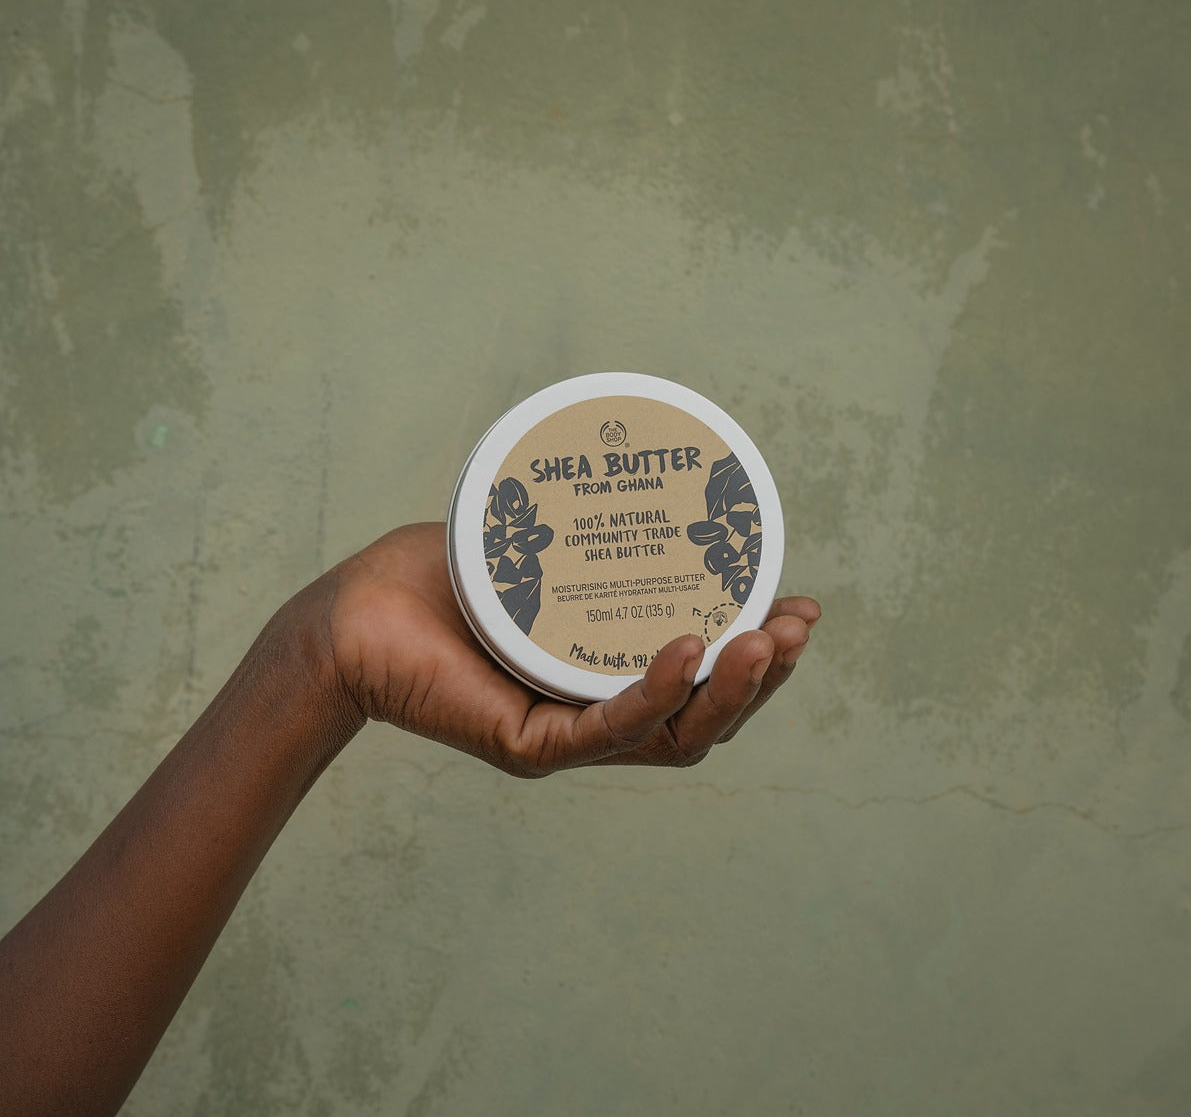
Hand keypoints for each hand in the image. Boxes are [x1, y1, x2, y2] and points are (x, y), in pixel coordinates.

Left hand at [323, 523, 818, 775]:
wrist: (353, 618)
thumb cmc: (443, 582)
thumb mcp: (540, 550)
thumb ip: (596, 537)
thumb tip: (649, 484)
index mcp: (607, 678)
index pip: (702, 680)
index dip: (758, 654)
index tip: (800, 605)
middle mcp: (595, 716)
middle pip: (704, 717)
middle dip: (763, 677)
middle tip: (798, 625)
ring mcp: (565, 737)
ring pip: (673, 734)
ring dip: (730, 691)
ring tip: (768, 640)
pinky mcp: (526, 745)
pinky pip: (607, 728)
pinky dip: (656, 691)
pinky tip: (691, 649)